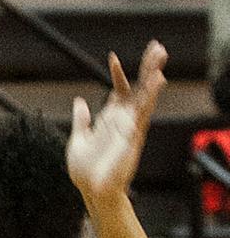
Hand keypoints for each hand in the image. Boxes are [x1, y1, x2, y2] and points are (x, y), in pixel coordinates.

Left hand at [66, 41, 166, 206]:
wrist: (91, 190)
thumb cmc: (85, 171)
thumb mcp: (78, 139)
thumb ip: (81, 120)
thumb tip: (80, 102)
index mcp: (110, 120)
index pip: (118, 91)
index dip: (117, 74)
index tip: (112, 56)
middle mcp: (123, 120)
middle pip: (138, 88)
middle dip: (146, 68)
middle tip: (156, 47)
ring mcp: (130, 126)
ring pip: (145, 94)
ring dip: (153, 74)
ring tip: (160, 54)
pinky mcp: (134, 134)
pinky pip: (144, 111)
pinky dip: (150, 94)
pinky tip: (157, 79)